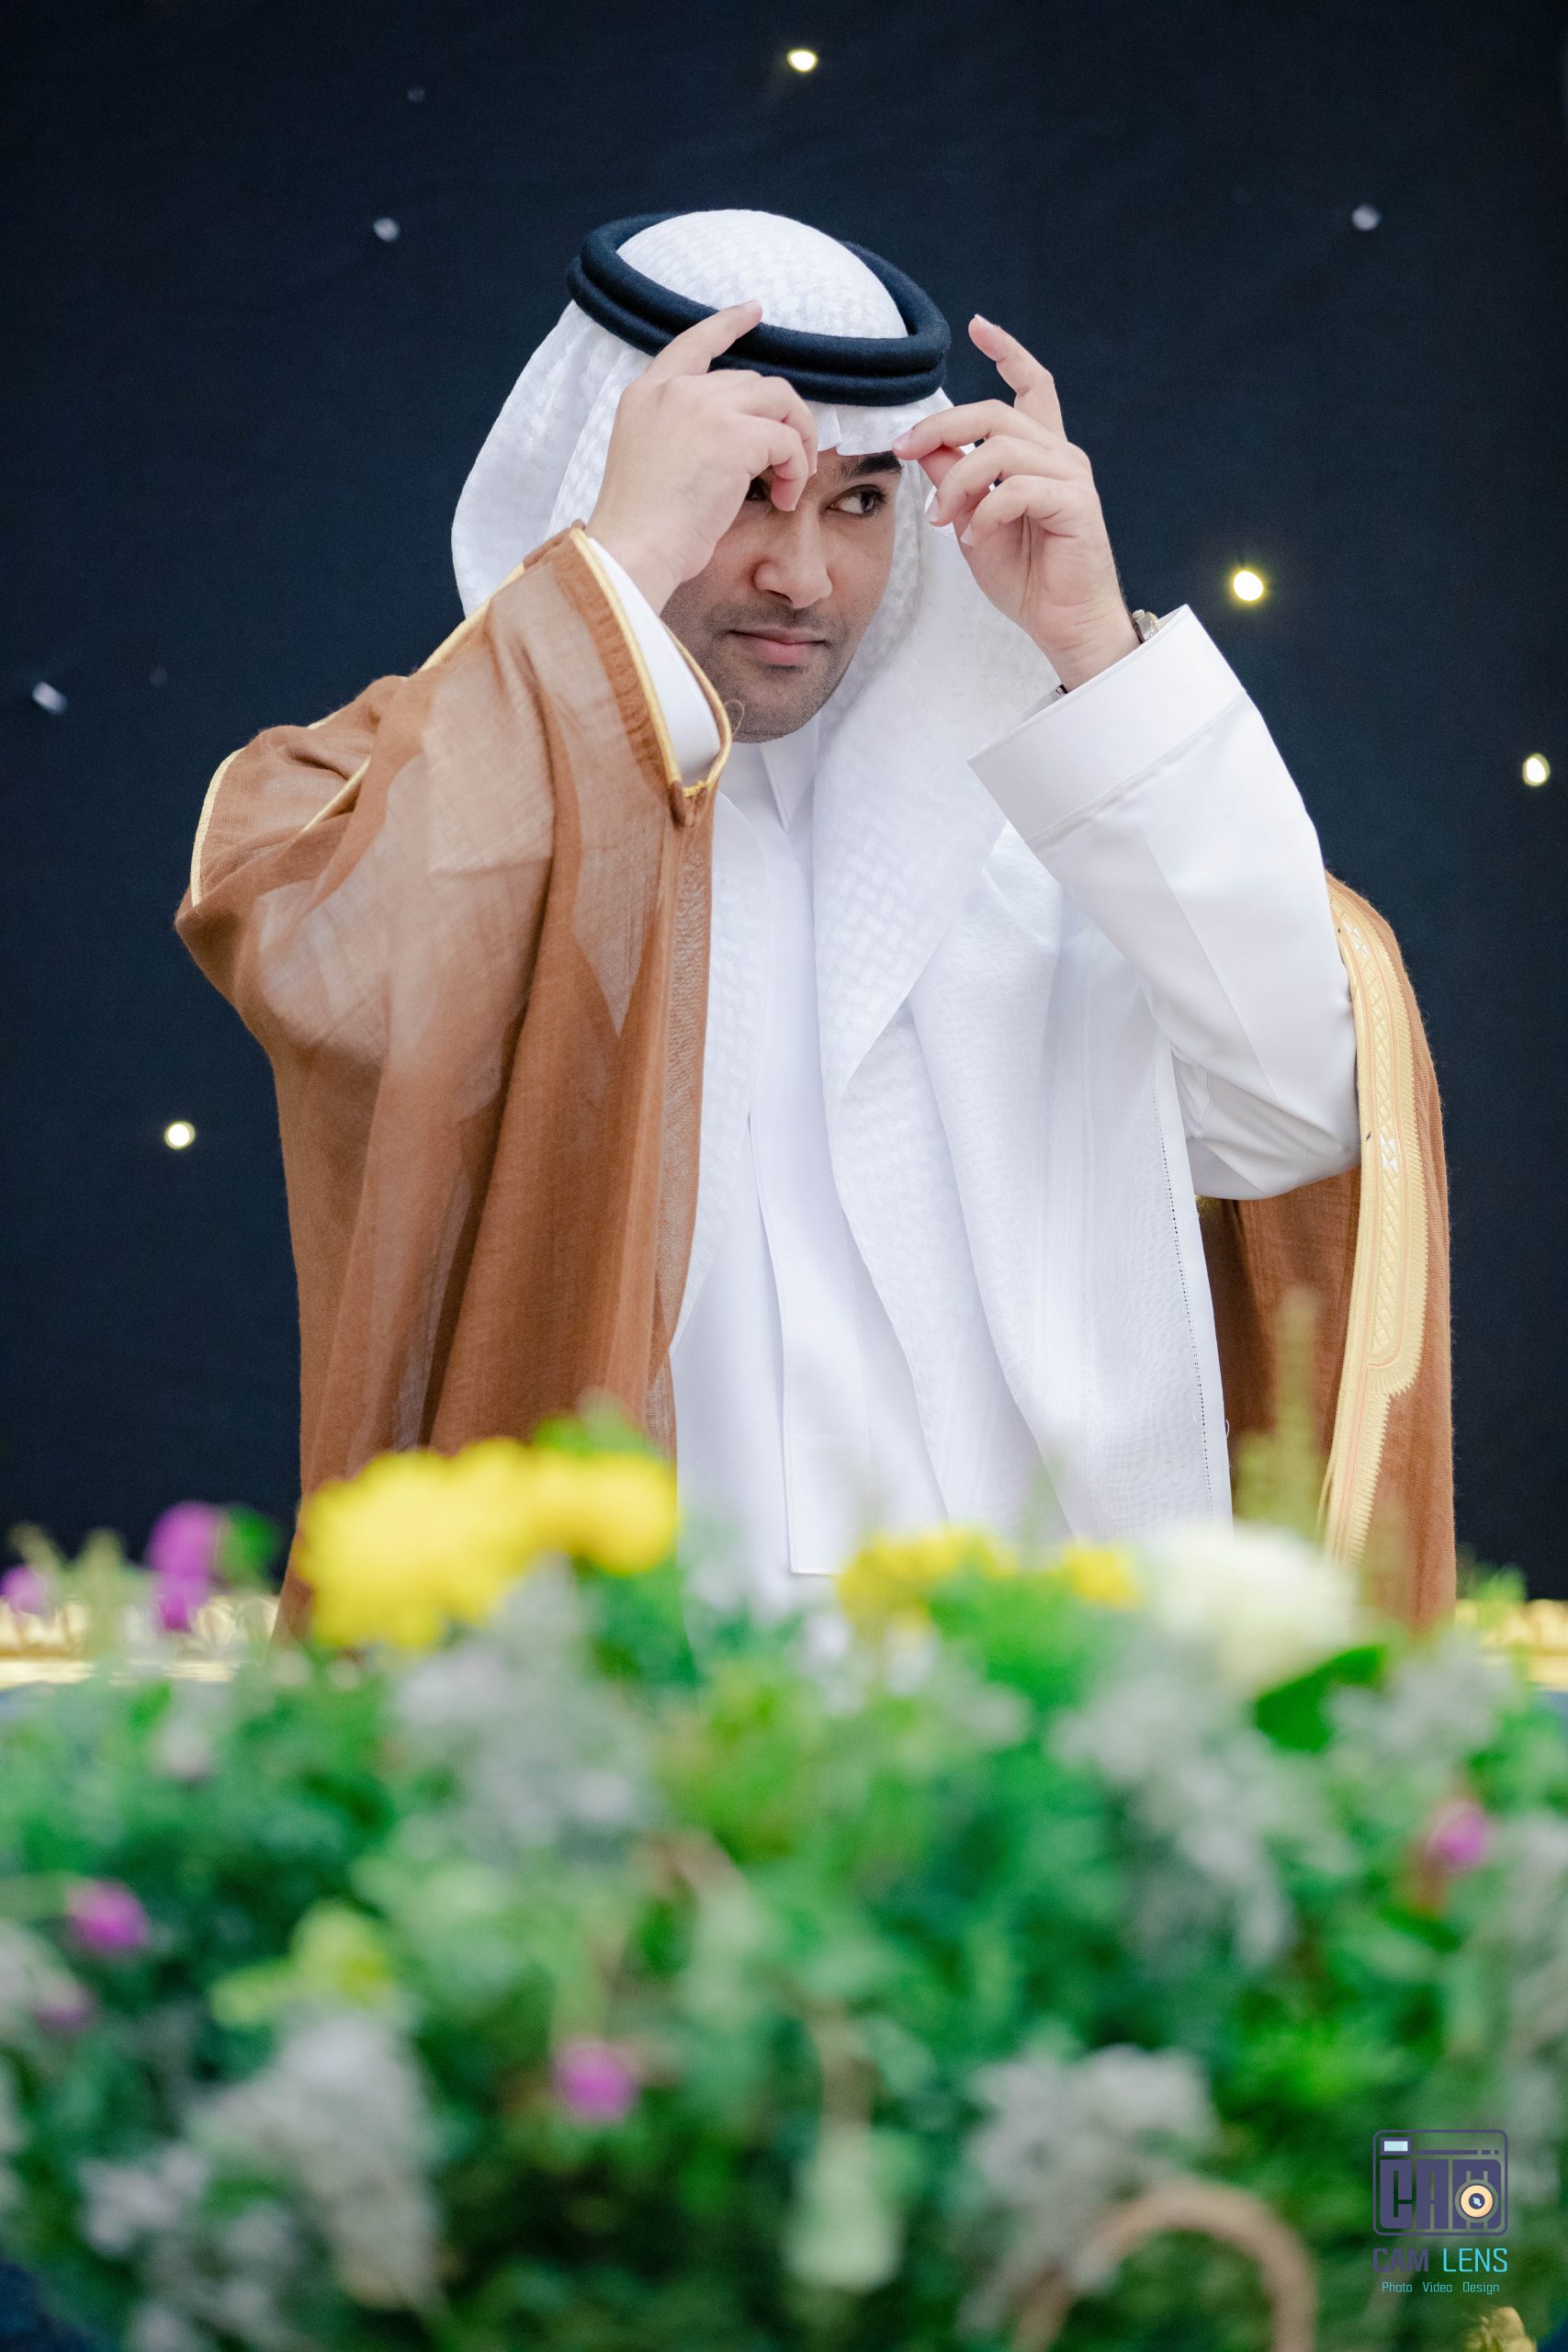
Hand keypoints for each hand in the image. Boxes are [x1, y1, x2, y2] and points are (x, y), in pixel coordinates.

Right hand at [586, 301, 818, 612]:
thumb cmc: (641, 527)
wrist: (633, 550)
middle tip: (789, 463)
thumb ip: (683, 431)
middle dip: (782, 419)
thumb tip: (740, 439)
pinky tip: (783, 498)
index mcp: (646, 394)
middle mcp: (675, 390)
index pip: (693, 343)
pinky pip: (787, 442)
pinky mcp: (735, 436)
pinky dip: (796, 470)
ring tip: (791, 482)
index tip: (754, 312)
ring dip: (797, 441)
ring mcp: (705, 408)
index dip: (728, 324)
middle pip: (754, 381)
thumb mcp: (649, 458)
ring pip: (780, 400)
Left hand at [893, 317, 1138, 686]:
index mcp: (1041, 453)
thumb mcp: (971, 522)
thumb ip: (953, 480)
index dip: (1007, 352)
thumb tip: (923, 445)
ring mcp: (1072, 478)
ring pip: (1000, 450)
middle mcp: (1060, 456)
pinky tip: (974, 538)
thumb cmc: (1027, 577)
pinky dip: (985, 513)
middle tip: (905, 451)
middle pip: (995, 413)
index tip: (977, 326)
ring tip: (940, 519)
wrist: (1064, 625)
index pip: (1032, 386)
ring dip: (957, 483)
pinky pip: (1017, 490)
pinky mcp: (1076, 505)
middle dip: (941, 427)